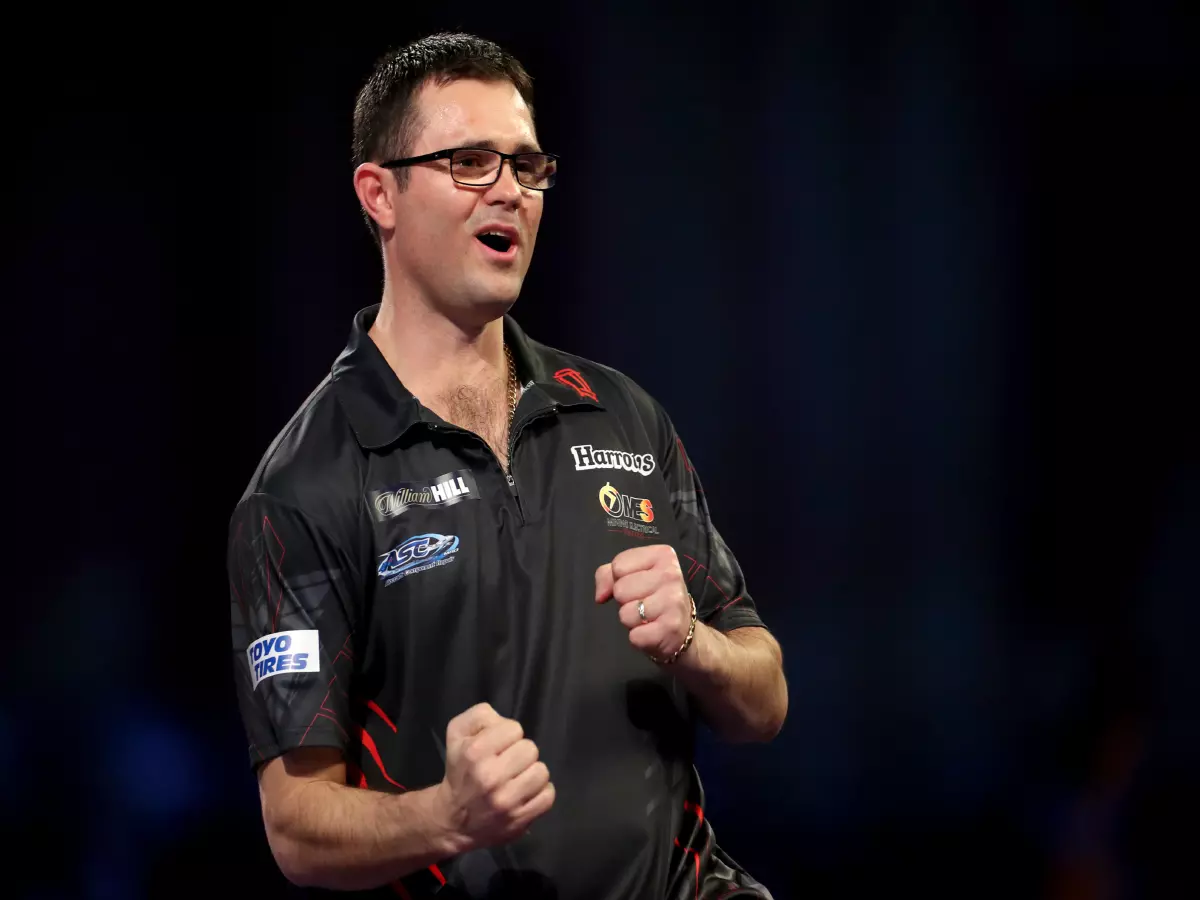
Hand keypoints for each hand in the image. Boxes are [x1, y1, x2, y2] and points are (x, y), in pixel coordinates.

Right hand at [433, 703, 554, 853]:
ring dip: (532, 773)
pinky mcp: (519, 820)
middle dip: (520, 754)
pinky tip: (525, 794)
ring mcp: (506, 801)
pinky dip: (540, 793)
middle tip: (508, 764)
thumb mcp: (457, 733)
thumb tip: (503, 720)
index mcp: (474, 753)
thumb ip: (480, 715)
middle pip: (530, 749)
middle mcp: (490, 777)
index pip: (514, 728)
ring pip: (541, 772)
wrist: (454, 821)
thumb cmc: (460, 770)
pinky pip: (548, 796)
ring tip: (517, 779)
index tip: (498, 747)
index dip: (507, 735)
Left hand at [595, 545, 692, 660]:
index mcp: (663, 554)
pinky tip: (652, 631)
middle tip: (643, 603)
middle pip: (620, 589)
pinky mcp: (671, 628)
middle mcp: (671, 574)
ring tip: (647, 617)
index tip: (638, 584)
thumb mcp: (631, 574)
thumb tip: (600, 596)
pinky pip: (635, 635)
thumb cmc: (653, 595)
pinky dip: (638, 637)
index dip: (620, 579)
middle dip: (626, 600)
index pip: (618, 565)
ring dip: (631, 619)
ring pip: (625, 613)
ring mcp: (673, 601)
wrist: (681, 628)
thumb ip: (607, 574)